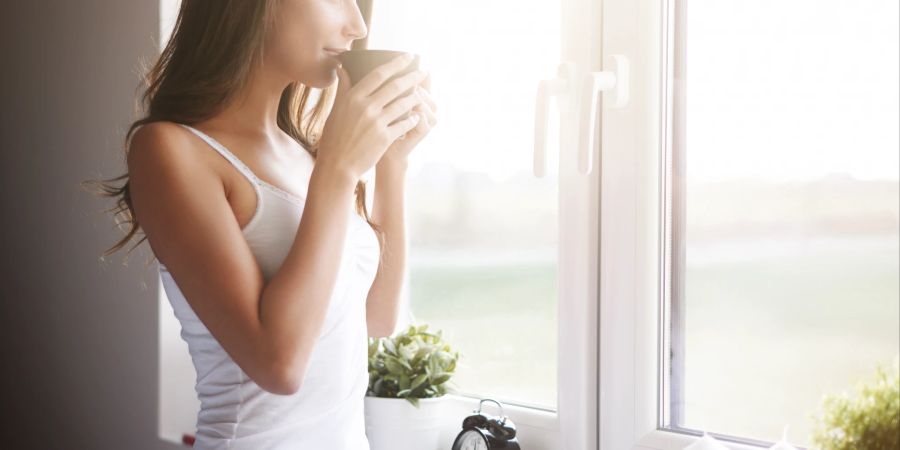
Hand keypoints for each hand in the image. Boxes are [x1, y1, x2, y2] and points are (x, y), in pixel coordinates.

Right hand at [316, 54, 427, 180]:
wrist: (338, 165)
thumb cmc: (334, 137)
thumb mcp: (336, 109)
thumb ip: (344, 88)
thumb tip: (343, 68)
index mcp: (353, 97)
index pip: (379, 74)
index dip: (396, 63)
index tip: (408, 56)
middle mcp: (366, 107)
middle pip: (395, 86)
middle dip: (412, 77)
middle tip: (423, 72)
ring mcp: (376, 123)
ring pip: (402, 105)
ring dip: (415, 98)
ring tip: (422, 94)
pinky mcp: (384, 138)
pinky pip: (404, 124)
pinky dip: (412, 120)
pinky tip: (417, 117)